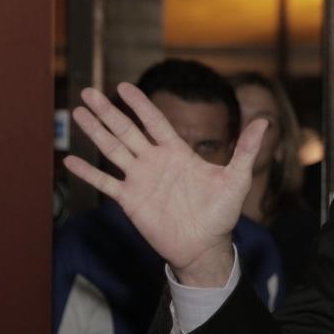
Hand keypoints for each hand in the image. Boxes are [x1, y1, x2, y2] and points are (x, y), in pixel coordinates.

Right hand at [64, 83, 266, 285]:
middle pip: (127, 131)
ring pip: (113, 150)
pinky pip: (106, 183)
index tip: (124, 86)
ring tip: (77, 112)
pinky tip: (69, 159)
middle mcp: (155, 162)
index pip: (155, 122)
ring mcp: (141, 180)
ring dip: (95, 132)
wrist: (206, 246)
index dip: (140, 104)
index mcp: (177, 153)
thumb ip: (246, 149)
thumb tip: (264, 121)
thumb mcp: (237, 178)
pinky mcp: (130, 200)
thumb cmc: (222, 213)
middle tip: (88, 92)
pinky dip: (88, 172)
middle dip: (108, 112)